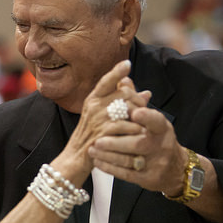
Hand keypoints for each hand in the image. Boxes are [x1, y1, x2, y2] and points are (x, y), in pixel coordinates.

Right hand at [55, 60, 150, 182]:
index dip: (116, 71)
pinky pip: (127, 126)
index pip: (105, 81)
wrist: (75, 158)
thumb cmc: (92, 137)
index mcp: (92, 100)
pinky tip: (139, 133)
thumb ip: (123, 104)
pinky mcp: (103, 133)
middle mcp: (93, 106)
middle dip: (137, 100)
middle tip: (143, 109)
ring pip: (128, 108)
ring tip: (142, 123)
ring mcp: (97, 119)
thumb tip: (147, 92)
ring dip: (139, 115)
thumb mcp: (103, 118)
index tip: (127, 63)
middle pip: (123, 93)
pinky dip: (136, 129)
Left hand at [88, 106, 185, 193]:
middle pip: (139, 143)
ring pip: (130, 160)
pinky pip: (126, 174)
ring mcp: (156, 163)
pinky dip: (110, 167)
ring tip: (92, 149)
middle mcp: (161, 145)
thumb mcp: (153, 121)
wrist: (175, 169)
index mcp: (162, 128)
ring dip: (108, 155)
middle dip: (117, 142)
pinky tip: (97, 161)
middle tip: (98, 139)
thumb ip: (136, 101)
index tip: (134, 112)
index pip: (156, 121)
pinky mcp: (148, 178)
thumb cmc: (157, 139)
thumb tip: (123, 80)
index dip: (146, 116)